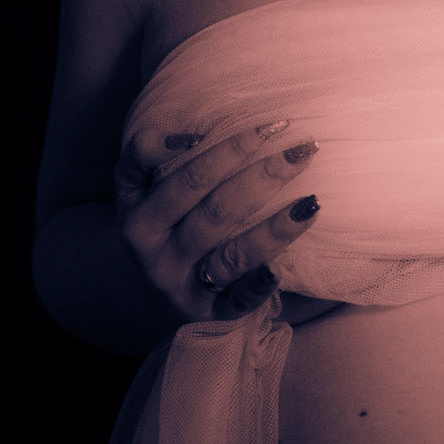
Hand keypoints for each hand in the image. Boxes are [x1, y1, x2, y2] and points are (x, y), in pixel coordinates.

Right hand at [114, 120, 321, 320]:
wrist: (140, 291)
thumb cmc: (153, 221)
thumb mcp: (132, 188)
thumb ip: (143, 154)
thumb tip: (188, 137)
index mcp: (140, 221)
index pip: (190, 179)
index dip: (229, 150)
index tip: (267, 127)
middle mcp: (159, 258)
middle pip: (218, 213)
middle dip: (264, 177)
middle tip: (303, 150)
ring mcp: (184, 289)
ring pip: (233, 256)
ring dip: (274, 230)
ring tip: (311, 203)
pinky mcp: (209, 315)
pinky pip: (236, 303)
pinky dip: (257, 287)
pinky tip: (280, 269)